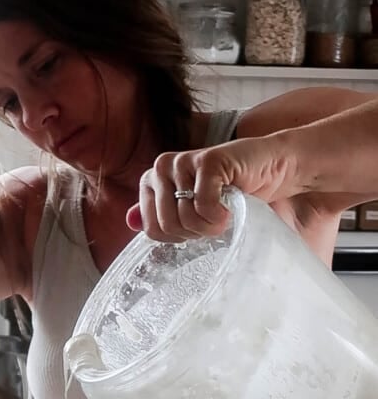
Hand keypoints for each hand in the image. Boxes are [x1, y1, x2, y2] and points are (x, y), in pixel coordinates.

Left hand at [126, 134, 296, 240]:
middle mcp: (162, 167)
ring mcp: (182, 161)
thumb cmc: (228, 191)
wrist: (268, 167)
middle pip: (167, 225)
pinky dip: (220, 216)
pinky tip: (230, 207)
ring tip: (223, 214)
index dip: (178, 237)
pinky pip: (204, 206)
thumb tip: (129, 221)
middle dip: (195, 233)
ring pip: (185, 218)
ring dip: (210, 227)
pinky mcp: (207, 160)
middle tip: (213, 221)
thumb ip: (159, 213)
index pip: (151, 229)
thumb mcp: (190, 207)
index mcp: (152, 180)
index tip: (196, 226)